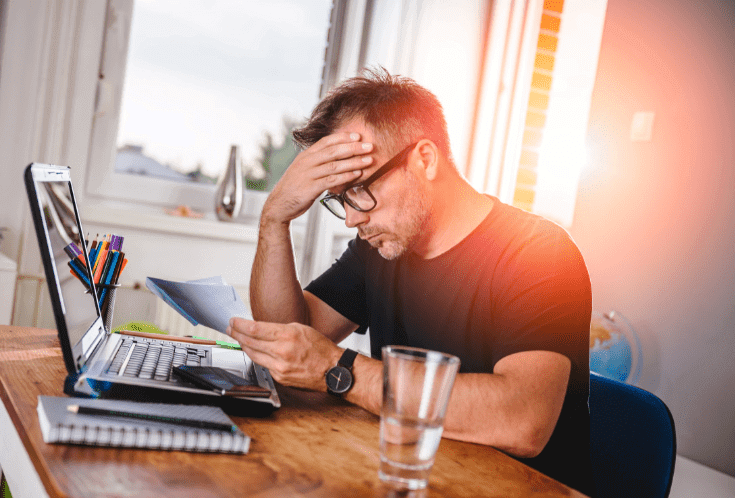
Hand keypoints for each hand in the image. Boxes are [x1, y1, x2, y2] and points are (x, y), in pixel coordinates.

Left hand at [226, 317, 342, 390]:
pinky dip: (258, 357)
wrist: (333, 370)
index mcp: (288, 336)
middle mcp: (282, 352)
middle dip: (236, 334)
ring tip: (238, 338)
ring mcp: (279, 367)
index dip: (240, 325)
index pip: (255, 329)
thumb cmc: (320, 348)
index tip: (233, 321)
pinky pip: (264, 365)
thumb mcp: (301, 329)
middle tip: (230, 328)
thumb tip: (261, 329)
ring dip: (243, 346)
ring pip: (253, 355)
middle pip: (250, 342)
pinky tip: (254, 351)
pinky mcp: (280, 378)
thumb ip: (279, 329)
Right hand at [261, 132, 373, 223]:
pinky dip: (346, 176)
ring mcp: (308, 174)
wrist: (279, 205)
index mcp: (306, 155)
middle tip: (369, 146)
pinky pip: (331, 180)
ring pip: (334, 165)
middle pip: (333, 151)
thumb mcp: (304, 170)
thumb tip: (338, 158)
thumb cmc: (295, 187)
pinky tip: (357, 175)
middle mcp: (307, 162)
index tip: (358, 136)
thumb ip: (318, 162)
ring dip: (354, 162)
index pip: (326, 141)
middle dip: (353, 148)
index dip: (343, 137)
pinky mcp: (310, 188)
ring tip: (368, 160)